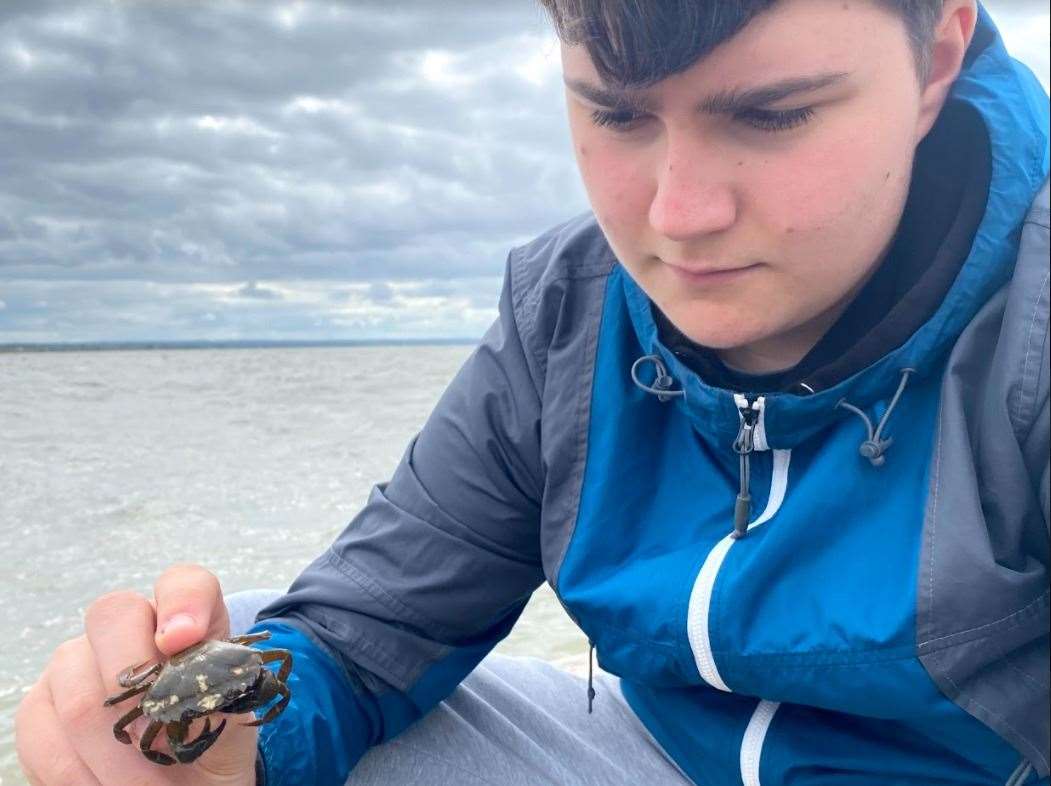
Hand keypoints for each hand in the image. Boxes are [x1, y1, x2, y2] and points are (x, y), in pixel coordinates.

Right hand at [15, 564, 258, 785]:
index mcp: (188, 619)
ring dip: (114, 754)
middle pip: (115, 619)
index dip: (183, 603)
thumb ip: (221, 685)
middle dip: (140, 694)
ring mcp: (76, 662)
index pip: (185, 582)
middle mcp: (127, 627)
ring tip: (144, 784)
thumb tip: (186, 669)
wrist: (188, 783)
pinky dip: (78, 774)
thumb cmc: (213, 743)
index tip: (183, 641)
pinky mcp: (40, 706)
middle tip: (162, 746)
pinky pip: (43, 734)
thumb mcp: (234, 715)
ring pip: (79, 693)